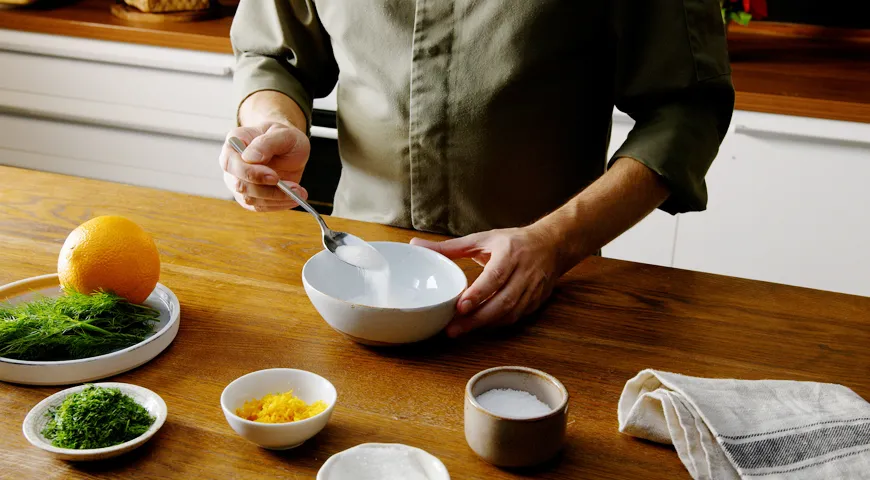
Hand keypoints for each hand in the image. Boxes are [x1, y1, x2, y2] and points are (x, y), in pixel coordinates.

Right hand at [219, 122, 310, 211]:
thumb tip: (250, 158)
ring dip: (277, 198)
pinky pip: (260, 206)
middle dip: (268, 190)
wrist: (290, 148)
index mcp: (234, 143)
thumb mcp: (282, 134)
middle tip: (294, 187)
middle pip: (240, 186)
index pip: (231, 163)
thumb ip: (266, 143)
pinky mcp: (249, 196)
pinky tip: (294, 197)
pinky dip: (279, 204)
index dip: (251, 173)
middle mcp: (232, 164)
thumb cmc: (284, 137)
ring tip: (299, 192)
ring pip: (251, 199)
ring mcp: (238, 182)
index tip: (274, 177)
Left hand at [411, 226, 566, 336]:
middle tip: (453, 329)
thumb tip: (416, 246)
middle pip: (502, 302)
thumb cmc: (514, 242)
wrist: (553, 246)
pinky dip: (497, 324)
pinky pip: (515, 318)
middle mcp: (524, 273)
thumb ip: (449, 247)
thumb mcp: (483, 238)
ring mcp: (532, 290)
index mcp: (510, 254)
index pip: (495, 276)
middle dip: (477, 318)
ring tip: (461, 330)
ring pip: (510, 313)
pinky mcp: (536, 302)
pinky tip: (480, 326)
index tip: (460, 307)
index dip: (479, 294)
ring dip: (485, 324)